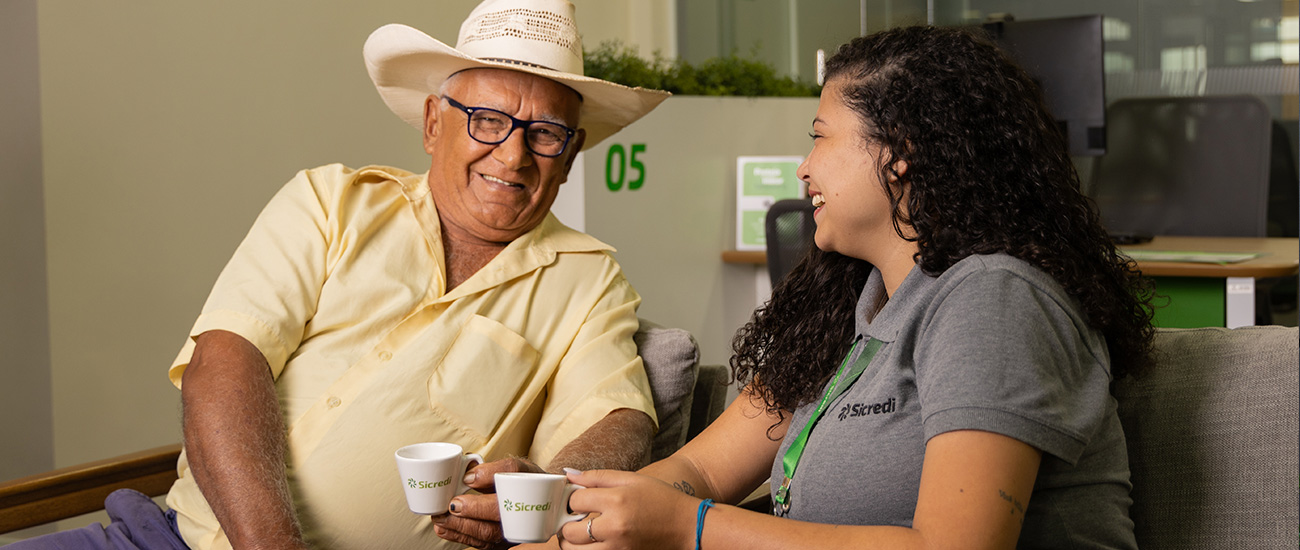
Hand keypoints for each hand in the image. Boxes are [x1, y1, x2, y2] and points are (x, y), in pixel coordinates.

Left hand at [433, 457, 545, 548]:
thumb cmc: (528, 481)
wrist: (543, 499)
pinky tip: (444, 528)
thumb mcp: (520, 468)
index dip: (480, 504)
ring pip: (483, 538)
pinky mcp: (500, 544)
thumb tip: (470, 474)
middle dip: (466, 519)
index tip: (461, 492)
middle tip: (447, 508)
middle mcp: (519, 525)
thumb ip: (498, 468)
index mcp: (527, 502)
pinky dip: (459, 536)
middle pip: (490, 527)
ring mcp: (509, 537)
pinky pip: (479, 544)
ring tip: (439, 518)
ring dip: (458, 529)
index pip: (504, 503)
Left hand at [557, 470, 696, 549]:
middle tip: (573, 519)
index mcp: (616, 501)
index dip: (571, 499)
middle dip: (566, 524)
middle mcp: (614, 527)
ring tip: (580, 533)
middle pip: (568, 531)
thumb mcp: (632, 479)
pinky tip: (594, 542)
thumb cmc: (661, 499)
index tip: (578, 499)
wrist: (688, 526)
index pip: (574, 500)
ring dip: (571, 543)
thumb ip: (598, 476)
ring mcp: (618, 549)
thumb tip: (568, 474)